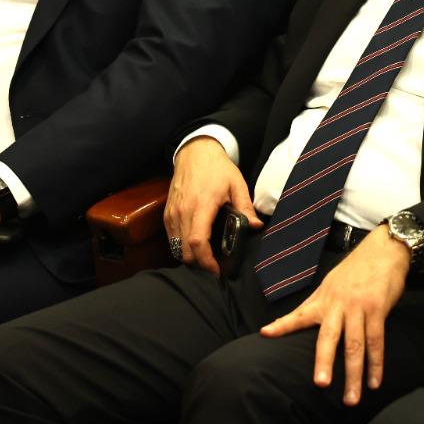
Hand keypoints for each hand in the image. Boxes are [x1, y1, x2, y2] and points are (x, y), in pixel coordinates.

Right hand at [165, 136, 260, 274]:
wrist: (195, 152)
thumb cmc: (217, 168)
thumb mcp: (236, 184)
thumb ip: (245, 207)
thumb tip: (255, 226)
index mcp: (201, 206)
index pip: (198, 242)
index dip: (206, 261)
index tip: (217, 270)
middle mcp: (183, 212)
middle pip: (185, 251)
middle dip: (199, 263)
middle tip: (215, 266)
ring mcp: (172, 213)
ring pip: (175, 247)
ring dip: (189, 257)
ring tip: (206, 257)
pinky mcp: (167, 213)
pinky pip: (171, 238)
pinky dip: (180, 246)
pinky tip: (194, 245)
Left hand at [258, 227, 409, 404]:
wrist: (384, 250)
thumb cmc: (355, 270)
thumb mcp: (329, 284)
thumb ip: (311, 306)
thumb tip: (285, 322)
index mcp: (323, 299)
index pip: (299, 313)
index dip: (282, 324)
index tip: (265, 334)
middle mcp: (338, 304)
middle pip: (329, 337)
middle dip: (323, 361)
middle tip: (320, 384)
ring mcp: (359, 308)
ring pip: (355, 345)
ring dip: (354, 374)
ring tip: (351, 399)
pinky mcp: (377, 310)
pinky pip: (376, 341)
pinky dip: (376, 364)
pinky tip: (375, 382)